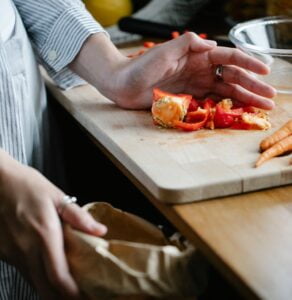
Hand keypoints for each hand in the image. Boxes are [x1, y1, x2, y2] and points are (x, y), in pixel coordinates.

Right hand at [0, 150, 106, 299]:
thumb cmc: (27, 185)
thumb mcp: (57, 196)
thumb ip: (78, 217)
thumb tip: (100, 231)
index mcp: (44, 234)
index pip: (58, 275)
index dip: (71, 293)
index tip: (83, 296)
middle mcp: (26, 248)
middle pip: (44, 287)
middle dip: (60, 298)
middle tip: (76, 296)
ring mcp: (11, 252)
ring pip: (31, 281)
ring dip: (48, 288)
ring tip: (64, 286)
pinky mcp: (2, 252)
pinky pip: (21, 270)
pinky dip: (35, 276)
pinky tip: (44, 269)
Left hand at [113, 32, 275, 108]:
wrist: (123, 85)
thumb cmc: (140, 66)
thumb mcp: (164, 51)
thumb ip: (188, 44)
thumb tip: (213, 45)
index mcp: (198, 55)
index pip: (229, 58)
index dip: (249, 64)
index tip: (265, 72)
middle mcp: (200, 70)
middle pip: (232, 77)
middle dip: (253, 87)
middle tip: (271, 98)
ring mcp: (195, 85)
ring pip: (225, 91)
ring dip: (245, 99)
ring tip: (262, 108)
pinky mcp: (188, 99)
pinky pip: (212, 102)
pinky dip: (226, 107)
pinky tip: (239, 112)